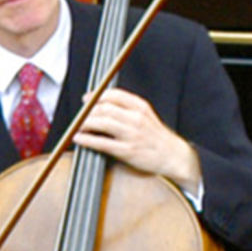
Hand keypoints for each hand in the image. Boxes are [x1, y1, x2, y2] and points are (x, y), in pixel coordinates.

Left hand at [70, 87, 198, 191]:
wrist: (174, 156)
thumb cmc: (156, 137)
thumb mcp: (146, 116)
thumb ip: (127, 109)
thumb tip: (101, 104)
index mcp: (141, 107)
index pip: (114, 95)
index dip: (97, 95)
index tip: (86, 98)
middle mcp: (136, 118)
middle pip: (105, 108)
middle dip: (88, 111)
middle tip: (79, 116)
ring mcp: (131, 134)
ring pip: (102, 123)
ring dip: (85, 124)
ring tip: (77, 126)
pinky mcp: (127, 150)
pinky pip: (102, 143)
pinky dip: (87, 139)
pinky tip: (78, 138)